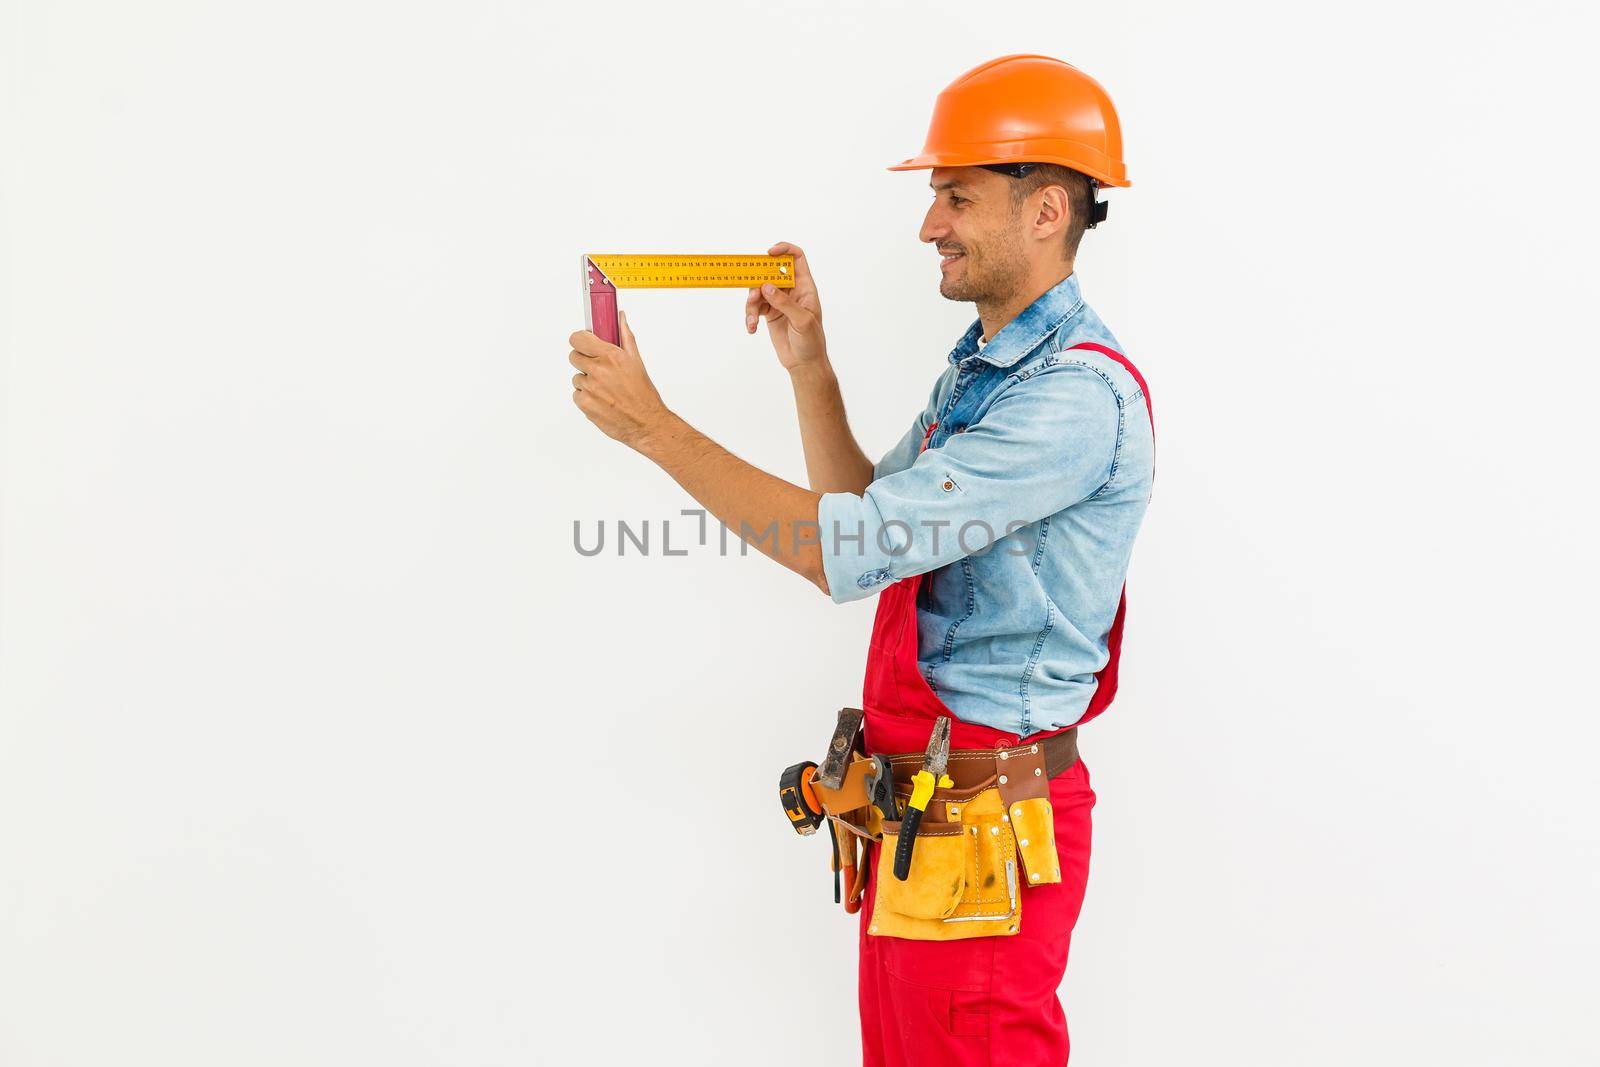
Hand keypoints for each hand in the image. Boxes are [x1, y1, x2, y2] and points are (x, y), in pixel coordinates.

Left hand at [569, 310, 671, 448]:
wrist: (646, 423)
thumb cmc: (643, 393)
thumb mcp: (636, 361)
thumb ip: (625, 336)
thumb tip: (621, 317)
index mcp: (610, 356)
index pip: (577, 339)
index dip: (580, 341)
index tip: (585, 344)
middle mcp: (598, 370)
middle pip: (574, 357)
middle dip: (584, 361)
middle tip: (599, 369)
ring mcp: (589, 388)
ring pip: (577, 378)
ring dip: (587, 381)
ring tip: (605, 389)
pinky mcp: (584, 404)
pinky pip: (577, 395)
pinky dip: (586, 397)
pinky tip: (602, 400)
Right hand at [745, 241, 826, 372]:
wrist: (805, 363)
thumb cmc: (812, 341)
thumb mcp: (802, 321)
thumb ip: (785, 302)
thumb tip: (766, 286)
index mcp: (805, 287)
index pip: (796, 258)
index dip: (784, 250)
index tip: (769, 253)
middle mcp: (791, 290)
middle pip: (770, 273)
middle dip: (758, 281)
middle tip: (753, 295)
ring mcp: (779, 301)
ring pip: (758, 291)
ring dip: (751, 305)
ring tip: (753, 321)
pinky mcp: (769, 313)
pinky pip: (755, 308)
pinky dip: (750, 317)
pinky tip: (752, 328)